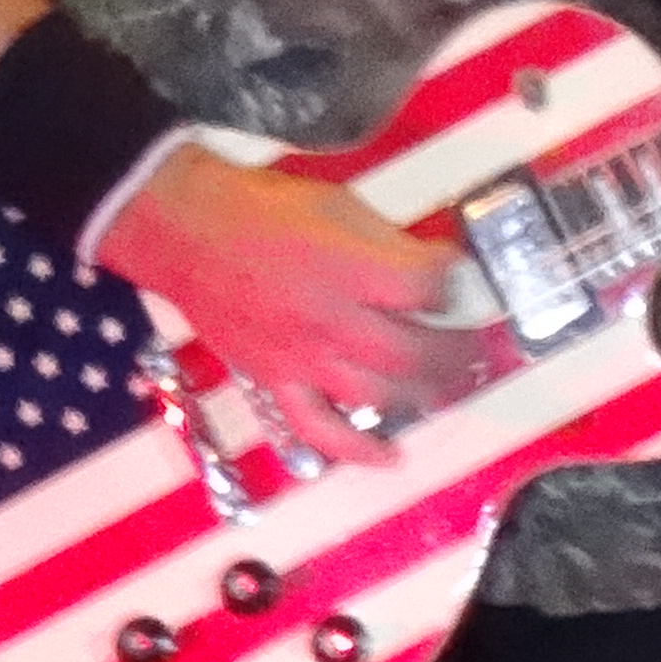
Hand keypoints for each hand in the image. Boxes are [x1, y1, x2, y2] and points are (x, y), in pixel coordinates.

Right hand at [89, 142, 467, 467]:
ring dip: (426, 393)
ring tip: (451, 383)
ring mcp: (303, 359)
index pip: (427, 287)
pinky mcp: (277, 383)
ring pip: (382, 394)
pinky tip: (392, 457)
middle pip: (415, 351)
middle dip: (457, 349)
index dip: (455, 282)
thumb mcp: (336, 203)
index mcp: (347, 266)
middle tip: (476, 342)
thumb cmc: (257, 208)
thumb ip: (388, 240)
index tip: (462, 277)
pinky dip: (359, 451)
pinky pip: (322, 431)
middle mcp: (329, 320)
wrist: (184, 231)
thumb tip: (432, 263)